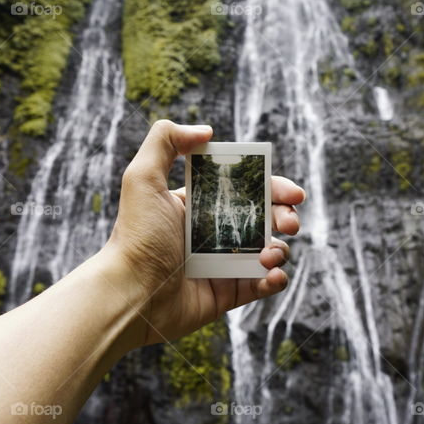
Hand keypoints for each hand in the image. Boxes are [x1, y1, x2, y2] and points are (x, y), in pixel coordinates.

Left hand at [105, 120, 305, 345]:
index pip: (244, 189)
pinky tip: (272, 274)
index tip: (292, 192)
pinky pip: (262, 284)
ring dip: (280, 249)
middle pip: (263, 217)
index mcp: (198, 205)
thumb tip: (206, 130)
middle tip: (290, 221)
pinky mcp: (227, 293)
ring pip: (268, 250)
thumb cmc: (136, 236)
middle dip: (284, 216)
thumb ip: (166, 141)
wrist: (130, 293)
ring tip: (270, 254)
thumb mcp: (142, 178)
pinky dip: (275, 279)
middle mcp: (212, 232)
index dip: (272, 187)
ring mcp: (222, 264)